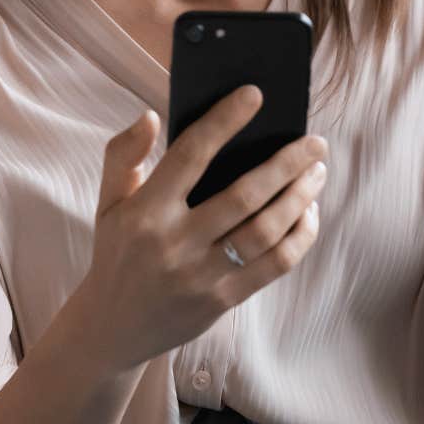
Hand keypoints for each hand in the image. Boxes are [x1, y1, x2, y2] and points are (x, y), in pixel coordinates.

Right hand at [75, 86, 328, 374]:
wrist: (112, 328)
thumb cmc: (117, 252)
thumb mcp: (106, 202)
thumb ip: (123, 154)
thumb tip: (151, 115)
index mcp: (145, 211)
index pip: (190, 155)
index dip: (224, 121)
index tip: (254, 95)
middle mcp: (175, 242)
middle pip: (244, 195)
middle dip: (287, 164)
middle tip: (315, 142)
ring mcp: (201, 275)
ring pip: (266, 231)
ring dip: (300, 198)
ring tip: (317, 173)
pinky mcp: (223, 300)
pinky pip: (274, 265)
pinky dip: (299, 236)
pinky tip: (308, 213)